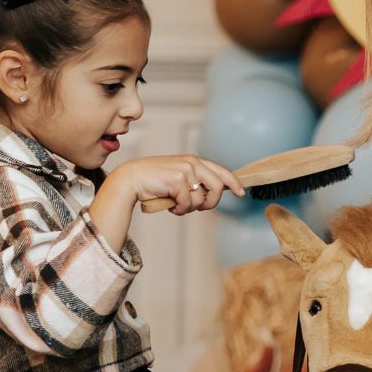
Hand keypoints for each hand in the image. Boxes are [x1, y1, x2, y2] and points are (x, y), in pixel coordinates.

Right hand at [111, 154, 243, 214]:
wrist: (131, 179)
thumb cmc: (154, 182)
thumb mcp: (178, 178)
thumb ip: (195, 183)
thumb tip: (211, 196)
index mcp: (194, 161)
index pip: (221, 171)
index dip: (233, 182)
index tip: (240, 193)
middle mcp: (192, 163)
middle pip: (217, 188)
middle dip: (210, 203)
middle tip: (199, 209)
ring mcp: (186, 170)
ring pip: (202, 199)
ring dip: (190, 208)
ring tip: (176, 204)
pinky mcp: (178, 180)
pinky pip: (187, 204)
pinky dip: (178, 210)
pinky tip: (169, 205)